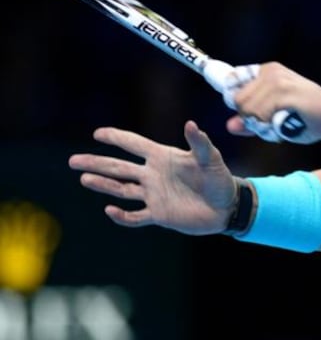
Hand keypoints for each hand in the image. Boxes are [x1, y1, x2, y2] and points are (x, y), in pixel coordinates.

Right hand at [68, 121, 236, 234]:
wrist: (227, 207)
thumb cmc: (220, 179)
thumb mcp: (211, 158)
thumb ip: (200, 143)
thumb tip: (190, 124)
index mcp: (163, 157)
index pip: (134, 145)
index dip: (117, 138)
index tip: (98, 133)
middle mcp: (153, 175)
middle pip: (119, 167)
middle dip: (97, 163)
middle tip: (73, 160)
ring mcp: (154, 194)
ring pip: (121, 189)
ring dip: (103, 185)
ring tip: (84, 178)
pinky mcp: (158, 214)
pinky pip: (135, 216)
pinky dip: (122, 215)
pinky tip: (109, 210)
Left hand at [224, 62, 320, 144]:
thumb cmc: (307, 117)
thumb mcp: (274, 117)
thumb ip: (251, 120)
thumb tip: (230, 125)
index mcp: (267, 71)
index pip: (232, 81)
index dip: (237, 100)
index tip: (247, 111)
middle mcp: (270, 72)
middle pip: (238, 100)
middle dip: (251, 118)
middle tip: (273, 123)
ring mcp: (278, 81)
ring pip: (247, 110)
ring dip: (261, 125)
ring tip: (282, 124)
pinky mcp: (285, 94)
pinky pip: (260, 116)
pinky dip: (270, 127)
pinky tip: (286, 125)